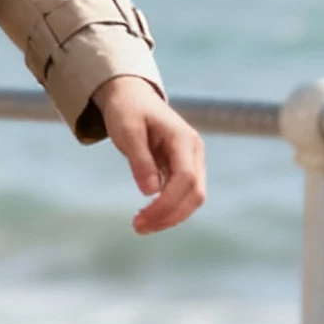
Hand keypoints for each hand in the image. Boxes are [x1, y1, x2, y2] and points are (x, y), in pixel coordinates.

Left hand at [93, 77, 205, 234]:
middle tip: (138, 228)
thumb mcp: (127, 130)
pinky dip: (168, 208)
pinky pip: (182, 194)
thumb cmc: (127, 110)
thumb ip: (140, 159)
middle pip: (195, 193)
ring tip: (140, 225)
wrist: (131, 96)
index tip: (141, 218)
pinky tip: (147, 215)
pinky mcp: (183, 168)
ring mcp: (191, 160)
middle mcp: (194, 151)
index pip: (186, 179)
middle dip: (170, 215)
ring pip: (192, 197)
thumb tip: (150, 191)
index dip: (167, 203)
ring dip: (170, 216)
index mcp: (184, 139)